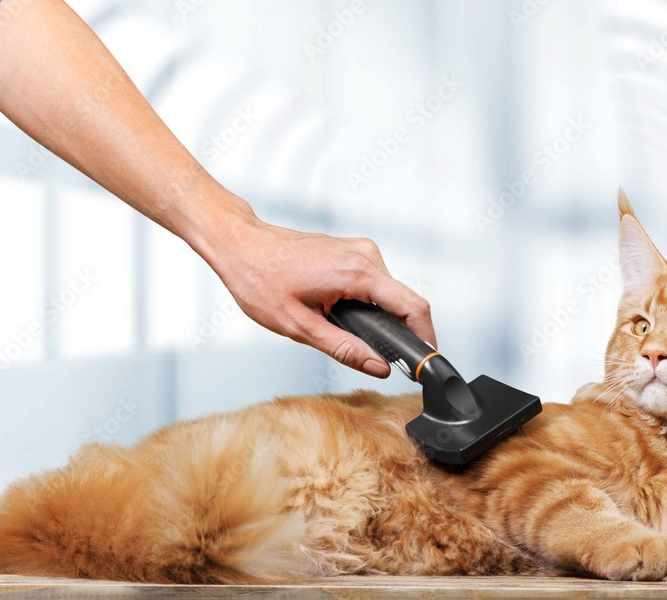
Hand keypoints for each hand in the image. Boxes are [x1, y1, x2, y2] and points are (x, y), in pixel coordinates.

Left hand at [198, 206, 435, 377]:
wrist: (240, 244)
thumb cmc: (260, 279)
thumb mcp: (300, 327)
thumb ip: (345, 349)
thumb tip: (378, 367)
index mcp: (358, 273)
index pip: (412, 307)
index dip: (426, 338)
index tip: (425, 362)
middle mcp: (366, 256)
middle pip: (405, 300)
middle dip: (403, 332)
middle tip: (388, 360)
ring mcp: (361, 250)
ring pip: (390, 292)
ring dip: (383, 318)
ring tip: (352, 334)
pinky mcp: (354, 251)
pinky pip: (376, 282)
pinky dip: (371, 303)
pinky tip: (345, 315)